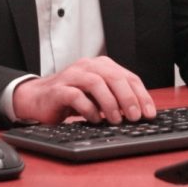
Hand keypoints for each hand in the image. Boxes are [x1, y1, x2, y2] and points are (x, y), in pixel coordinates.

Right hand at [11, 56, 156, 124]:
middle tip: (135, 117)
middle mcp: (87, 66)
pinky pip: (75, 96)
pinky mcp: (58, 90)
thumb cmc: (71, 98)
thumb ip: (115, 99)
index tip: (149, 113)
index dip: (141, 95)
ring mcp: (71, 76)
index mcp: (101, 66)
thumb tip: (140, 114)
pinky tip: (94, 120)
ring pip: (95, 83)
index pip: (127, 76)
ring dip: (109, 103)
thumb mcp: (97, 96)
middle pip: (113, 76)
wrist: (38, 98)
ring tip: (116, 120)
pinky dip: (88, 109)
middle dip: (128, 98)